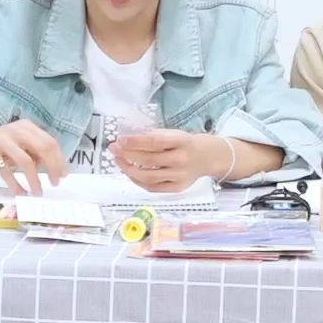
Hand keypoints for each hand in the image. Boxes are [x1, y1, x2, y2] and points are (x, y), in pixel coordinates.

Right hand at [0, 121, 65, 195]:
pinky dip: (15, 184)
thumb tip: (53, 168)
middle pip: (43, 148)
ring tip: (37, 192)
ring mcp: (3, 139)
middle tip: (55, 183)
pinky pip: (6, 171)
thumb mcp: (18, 145)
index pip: (50, 142)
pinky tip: (20, 192)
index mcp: (27, 127)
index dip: (59, 159)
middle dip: (52, 168)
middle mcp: (17, 130)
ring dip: (34, 179)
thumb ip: (34, 152)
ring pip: (26, 161)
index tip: (63, 175)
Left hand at [110, 129, 228, 192]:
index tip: (120, 140)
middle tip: (114, 149)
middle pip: (149, 160)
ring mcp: (180, 176)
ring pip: (148, 176)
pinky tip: (130, 173)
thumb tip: (128, 138)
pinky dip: (137, 181)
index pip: (155, 141)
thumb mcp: (174, 134)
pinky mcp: (177, 188)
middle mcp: (182, 160)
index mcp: (182, 141)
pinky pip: (152, 187)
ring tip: (119, 161)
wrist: (208, 157)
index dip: (135, 141)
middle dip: (127, 154)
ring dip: (129, 169)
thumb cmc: (187, 144)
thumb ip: (154, 136)